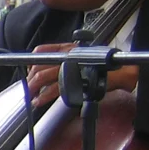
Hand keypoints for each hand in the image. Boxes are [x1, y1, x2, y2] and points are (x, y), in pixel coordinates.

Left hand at [24, 43, 140, 107]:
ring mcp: (70, 66)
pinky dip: (44, 96)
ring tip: (31, 98)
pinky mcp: (75, 79)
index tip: (28, 74)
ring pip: (44, 77)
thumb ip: (66, 59)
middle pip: (39, 66)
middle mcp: (66, 55)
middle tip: (28, 90)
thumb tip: (49, 70)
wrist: (120, 72)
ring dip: (34, 89)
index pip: (41, 51)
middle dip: (30, 80)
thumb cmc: (103, 66)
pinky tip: (40, 101)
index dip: (31, 63)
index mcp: (67, 48)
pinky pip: (55, 88)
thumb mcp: (82, 56)